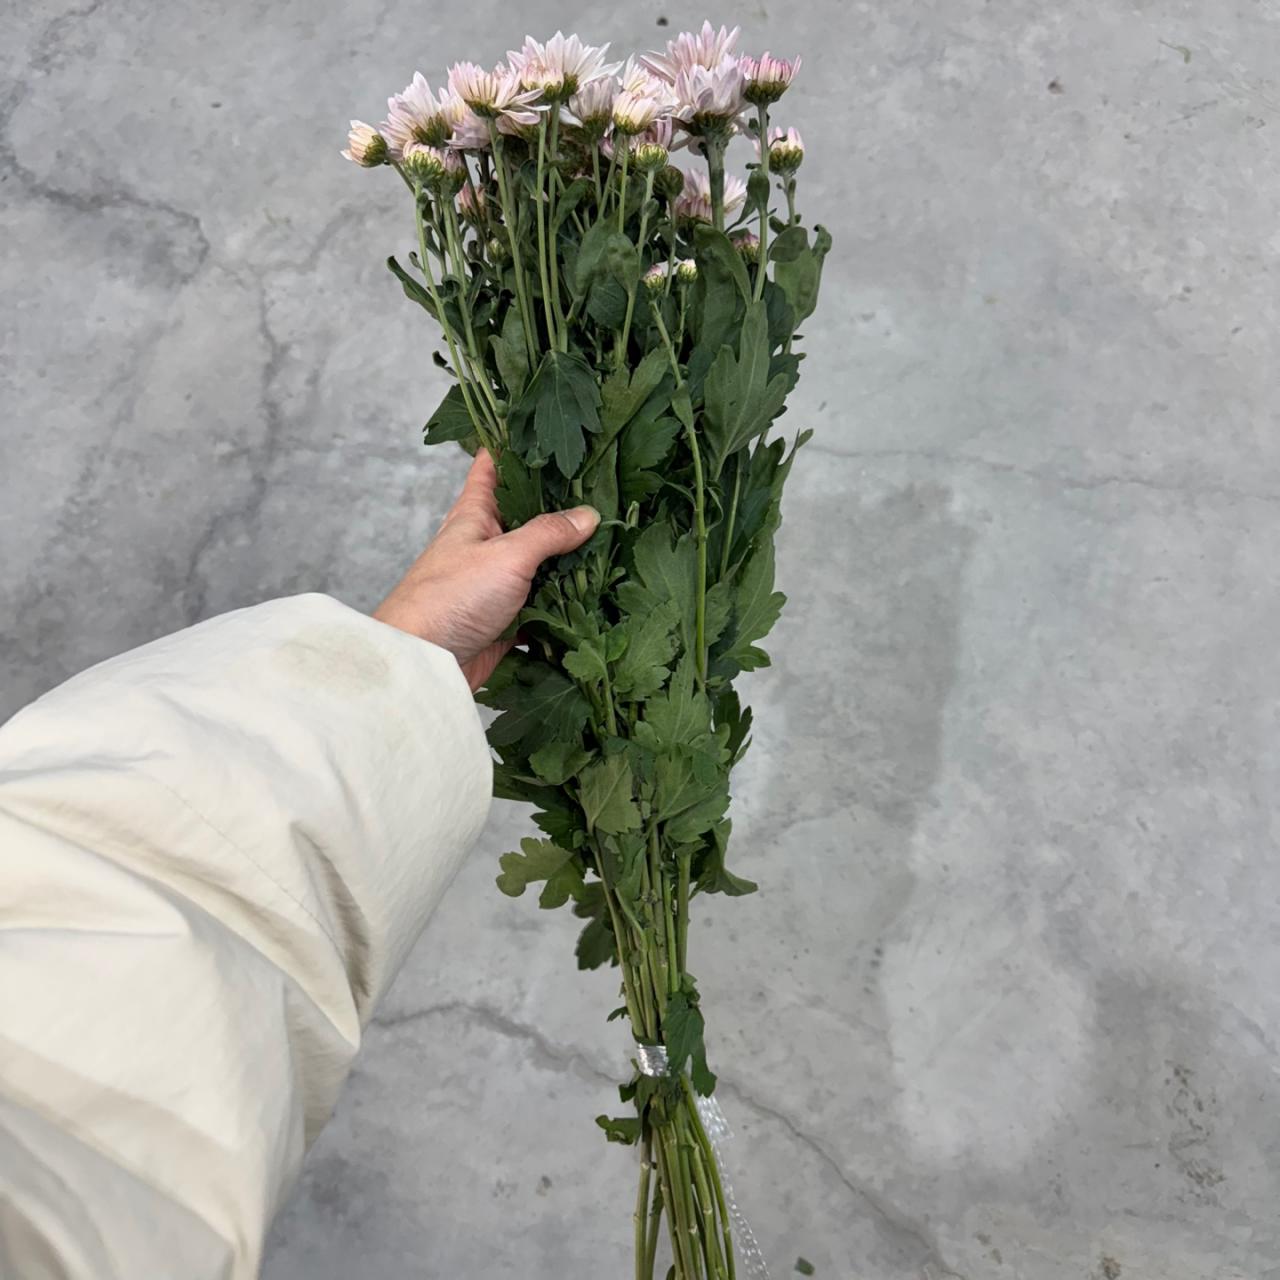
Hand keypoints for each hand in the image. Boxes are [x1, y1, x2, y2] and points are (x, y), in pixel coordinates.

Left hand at [373, 450, 598, 690]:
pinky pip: (541, 609)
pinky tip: (593, 602)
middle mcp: (485, 545)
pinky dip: (563, 607)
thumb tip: (588, 515)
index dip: (513, 446)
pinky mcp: (505, 621)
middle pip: (525, 517)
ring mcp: (495, 585)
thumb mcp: (506, 555)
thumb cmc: (451, 597)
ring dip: (568, 562)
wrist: (425, 663)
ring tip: (613, 545)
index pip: (491, 468)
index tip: (544, 430)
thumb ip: (548, 533)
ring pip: (539, 565)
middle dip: (560, 507)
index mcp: (474, 515)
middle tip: (603, 491)